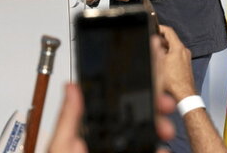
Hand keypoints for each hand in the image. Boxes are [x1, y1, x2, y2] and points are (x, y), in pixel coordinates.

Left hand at [49, 77, 175, 152]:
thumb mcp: (61, 145)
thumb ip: (68, 118)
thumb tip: (71, 86)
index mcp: (91, 132)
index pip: (115, 107)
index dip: (133, 92)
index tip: (148, 80)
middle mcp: (109, 143)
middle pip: (138, 120)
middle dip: (155, 110)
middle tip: (165, 104)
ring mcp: (124, 151)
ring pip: (148, 140)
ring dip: (161, 130)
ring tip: (166, 131)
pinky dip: (159, 151)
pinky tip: (162, 151)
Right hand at [157, 24, 194, 100]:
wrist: (183, 94)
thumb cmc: (173, 82)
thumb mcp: (159, 62)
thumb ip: (156, 49)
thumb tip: (154, 40)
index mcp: (179, 47)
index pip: (169, 31)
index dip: (159, 28)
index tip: (153, 28)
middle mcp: (184, 51)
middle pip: (171, 39)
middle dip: (160, 40)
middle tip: (151, 44)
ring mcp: (186, 58)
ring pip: (173, 48)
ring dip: (164, 49)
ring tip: (155, 55)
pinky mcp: (185, 65)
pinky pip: (176, 56)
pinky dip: (168, 56)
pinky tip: (162, 64)